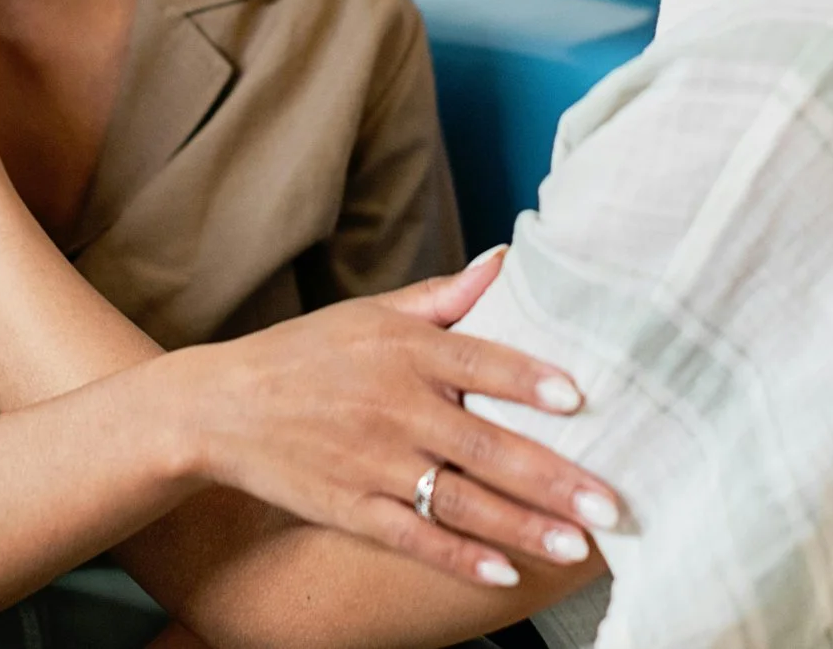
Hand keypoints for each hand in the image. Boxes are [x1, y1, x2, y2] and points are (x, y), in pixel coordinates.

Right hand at [162, 247, 622, 589]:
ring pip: (460, 500)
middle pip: (485, 445)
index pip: (480, 361)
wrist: (220, 408)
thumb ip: (444, 297)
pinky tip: (504, 573)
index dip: (529, 379)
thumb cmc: (307, 353)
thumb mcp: (371, 313)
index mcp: (404, 351)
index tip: (579, 397)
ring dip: (522, 526)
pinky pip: (413, 538)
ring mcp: (372, 463)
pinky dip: (458, 557)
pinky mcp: (349, 509)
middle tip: (611, 503)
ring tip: (578, 546)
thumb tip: (506, 260)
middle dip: (552, 477)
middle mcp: (394, 408)